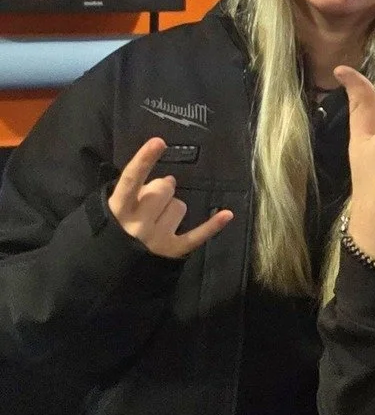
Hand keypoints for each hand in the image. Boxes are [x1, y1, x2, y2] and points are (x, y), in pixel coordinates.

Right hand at [108, 137, 233, 259]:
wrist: (107, 272)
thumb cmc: (111, 232)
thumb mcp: (112, 209)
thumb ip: (134, 191)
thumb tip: (166, 181)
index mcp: (119, 209)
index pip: (131, 180)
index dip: (144, 159)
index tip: (158, 142)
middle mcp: (138, 223)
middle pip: (164, 190)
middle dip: (162, 190)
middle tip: (153, 201)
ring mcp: (157, 238)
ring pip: (180, 206)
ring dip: (172, 208)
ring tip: (159, 220)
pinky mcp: (172, 251)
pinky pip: (197, 235)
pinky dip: (213, 225)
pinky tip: (227, 214)